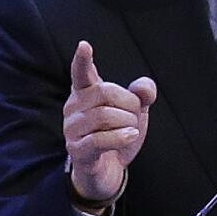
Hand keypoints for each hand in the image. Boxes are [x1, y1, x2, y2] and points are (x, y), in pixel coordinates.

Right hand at [62, 40, 156, 203]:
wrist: (108, 170)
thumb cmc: (117, 135)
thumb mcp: (135, 113)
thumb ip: (142, 95)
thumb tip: (144, 87)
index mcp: (86, 93)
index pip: (81, 73)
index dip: (82, 60)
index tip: (84, 45)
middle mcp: (73, 108)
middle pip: (104, 92)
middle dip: (128, 103)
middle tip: (134, 117)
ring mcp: (72, 130)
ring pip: (103, 116)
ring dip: (126, 123)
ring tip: (130, 131)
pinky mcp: (77, 150)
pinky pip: (99, 139)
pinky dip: (120, 137)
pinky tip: (130, 136)